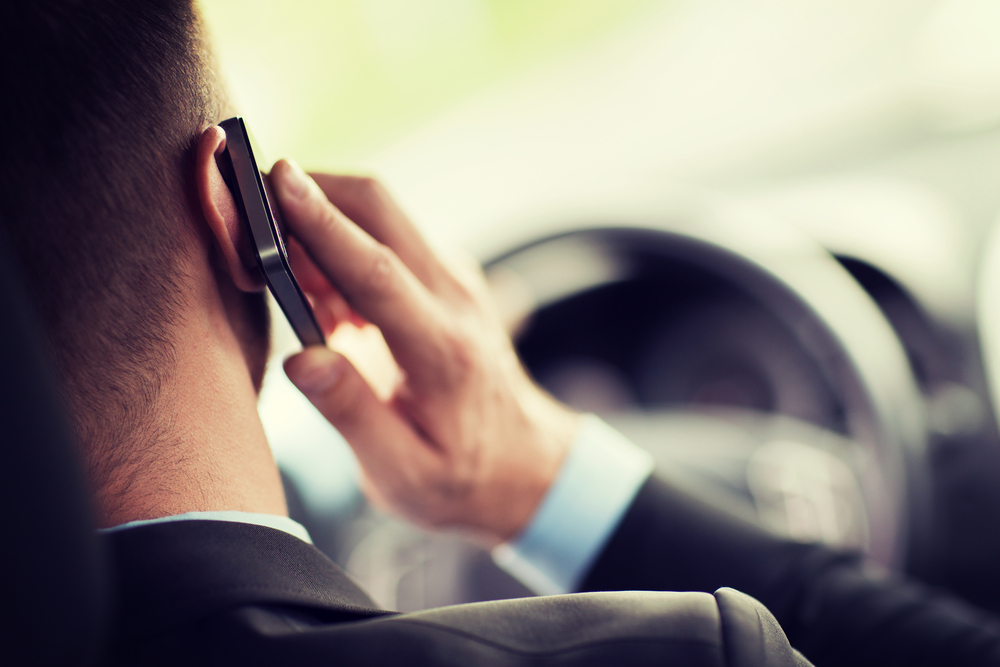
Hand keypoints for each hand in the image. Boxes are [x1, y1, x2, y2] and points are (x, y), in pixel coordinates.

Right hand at [271, 160, 579, 544]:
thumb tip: (299, 359)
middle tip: (250, 212)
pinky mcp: (444, 278)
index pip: (375, 271)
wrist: (525, 464)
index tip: (275, 180)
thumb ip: (351, 414)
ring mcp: (454, 281)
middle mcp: (454, 299)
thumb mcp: (403, 474)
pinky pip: (385, 238)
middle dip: (311, 191)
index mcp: (442, 351)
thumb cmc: (462, 478)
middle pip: (379, 209)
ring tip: (278, 275)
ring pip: (380, 214)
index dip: (321, 223)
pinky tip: (322, 297)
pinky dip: (340, 244)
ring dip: (321, 219)